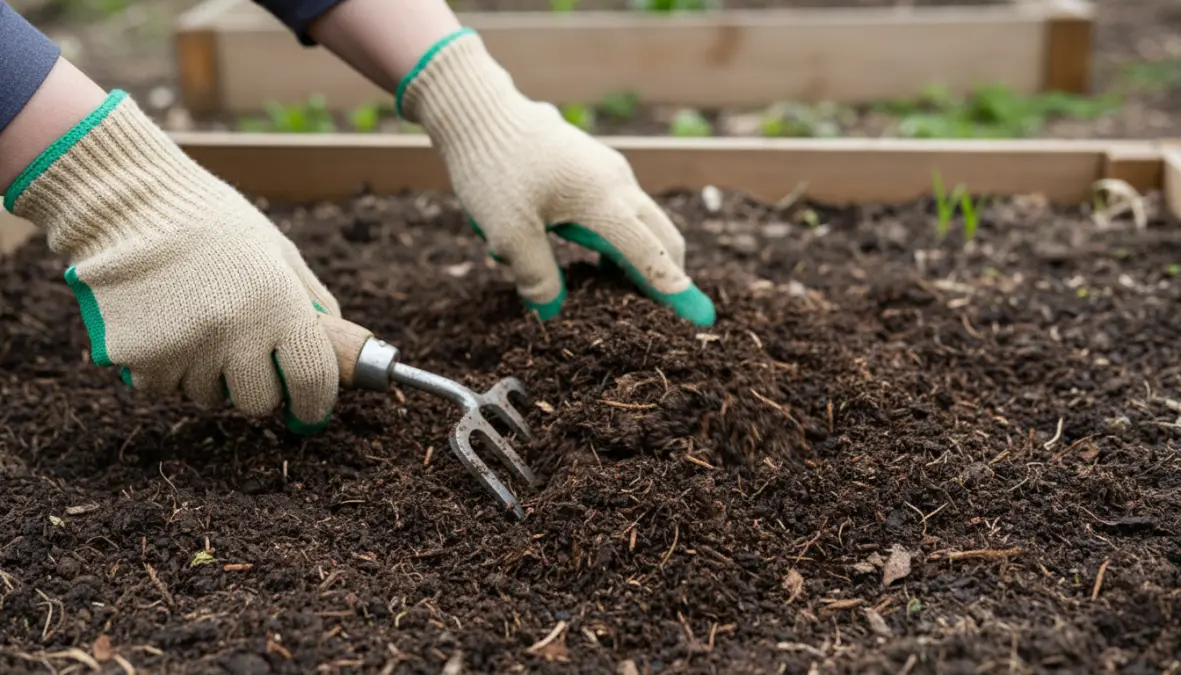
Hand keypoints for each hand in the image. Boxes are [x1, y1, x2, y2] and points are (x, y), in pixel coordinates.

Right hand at [5, 90, 340, 433]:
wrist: (130, 205)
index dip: (315, 404)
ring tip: (196, 323)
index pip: (312, 379)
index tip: (309, 412)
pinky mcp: (140, 357)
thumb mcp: (278, 251)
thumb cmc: (213, 225)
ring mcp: (185, 348)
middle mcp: (235, 332)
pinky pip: (164, 388)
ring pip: (209, 396)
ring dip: (209, 375)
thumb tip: (339, 348)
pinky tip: (164, 327)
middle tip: (245, 356)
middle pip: (259, 401)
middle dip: (258, 387)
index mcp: (278, 304)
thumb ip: (311, 301)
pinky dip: (166, 370)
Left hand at [396, 29, 714, 326]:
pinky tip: (588, 256)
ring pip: (642, 223)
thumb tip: (552, 312)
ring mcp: (608, 171)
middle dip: (667, 276)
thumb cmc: (493, 169)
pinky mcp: (592, 166)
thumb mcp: (508, 234)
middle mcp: (618, 184)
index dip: (675, 292)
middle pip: (663, 237)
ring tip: (617, 291)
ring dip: (638, 258)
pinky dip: (619, 238)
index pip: (652, 256)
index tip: (702, 318)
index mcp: (605, 201)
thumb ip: (537, 277)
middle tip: (664, 313)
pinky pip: (621, 209)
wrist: (479, 111)